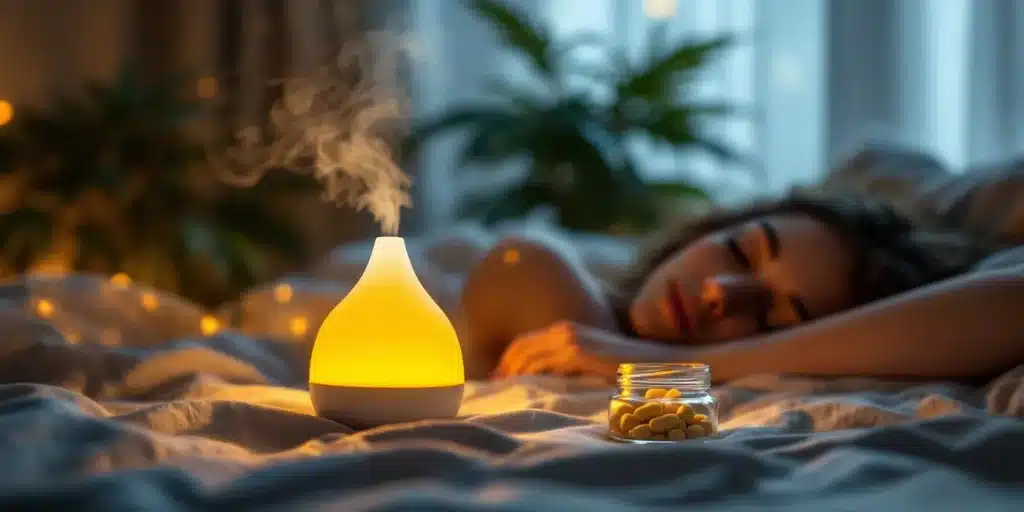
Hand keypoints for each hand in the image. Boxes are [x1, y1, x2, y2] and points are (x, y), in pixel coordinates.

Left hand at [492, 321, 630, 379]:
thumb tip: (542, 382)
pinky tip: (522, 389)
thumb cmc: (623, 369)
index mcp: (566, 330)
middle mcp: (564, 330)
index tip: (495, 380)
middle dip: (502, 367)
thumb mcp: (589, 363)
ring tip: (502, 391)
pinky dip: (528, 376)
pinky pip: (543, 363)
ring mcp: (571, 339)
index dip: (506, 360)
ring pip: (527, 355)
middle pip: (520, 347)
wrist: (653, 363)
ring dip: (510, 373)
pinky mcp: (578, 352)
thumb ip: (567, 366)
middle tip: (492, 388)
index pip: (525, 342)